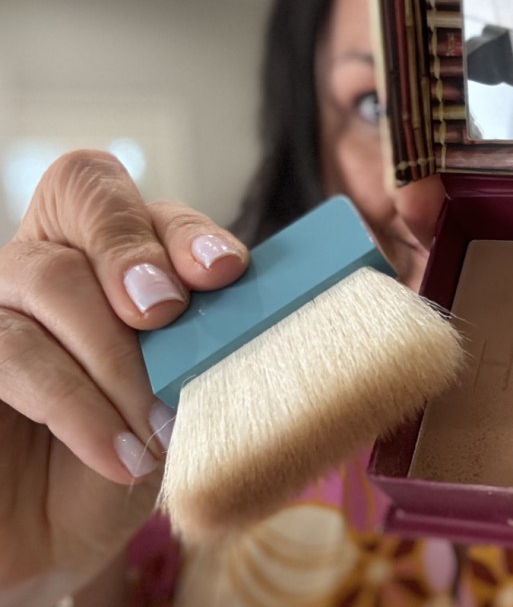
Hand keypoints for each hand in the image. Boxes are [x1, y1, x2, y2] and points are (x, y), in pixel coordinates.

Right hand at [0, 151, 248, 604]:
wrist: (57, 537)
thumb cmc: (132, 454)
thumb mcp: (187, 393)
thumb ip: (211, 341)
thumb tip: (270, 314)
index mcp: (113, 252)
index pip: (138, 192)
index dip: (175, 222)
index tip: (223, 271)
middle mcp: (51, 258)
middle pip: (85, 205)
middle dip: (134, 254)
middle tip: (164, 313)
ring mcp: (1, 303)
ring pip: (48, 278)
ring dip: (116, 354)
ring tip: (159, 426)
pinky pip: (11, 349)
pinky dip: (77, 405)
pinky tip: (122, 456)